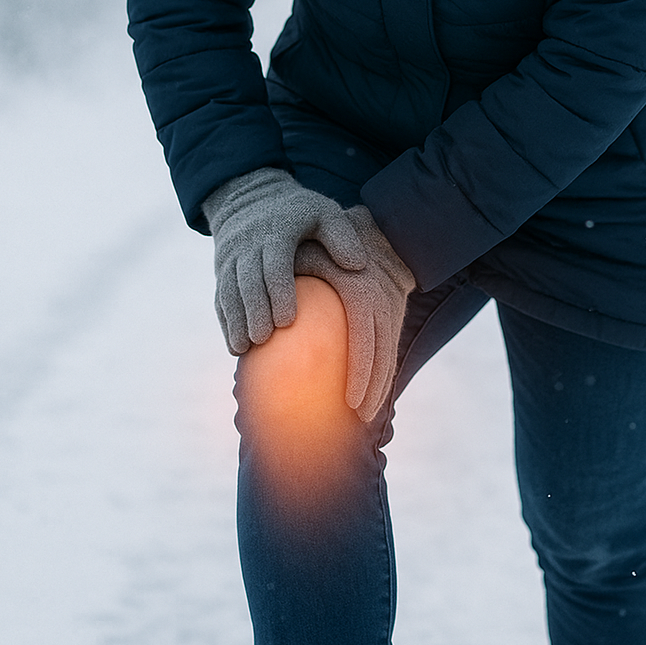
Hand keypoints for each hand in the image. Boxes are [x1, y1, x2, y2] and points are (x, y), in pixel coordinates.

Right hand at [201, 168, 365, 353]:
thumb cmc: (299, 213)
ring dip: (235, 321)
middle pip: (247, 282)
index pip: (274, 264)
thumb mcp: (323, 212)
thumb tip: (359, 266)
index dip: (278, 292)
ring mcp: (231, 258)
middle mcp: (248, 245)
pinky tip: (236, 348)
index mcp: (276, 232)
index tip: (288, 321)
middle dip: (253, 312)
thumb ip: (341, 236)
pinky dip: (226, 323)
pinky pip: (220, 298)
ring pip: (229, 292)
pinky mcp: (222, 270)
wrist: (250, 197)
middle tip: (264, 339)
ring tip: (244, 349)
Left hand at [294, 205, 415, 421]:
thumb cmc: (318, 241)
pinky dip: (383, 370)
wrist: (370, 226)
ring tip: (366, 416)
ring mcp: (391, 305)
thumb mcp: (304, 254)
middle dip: (374, 388)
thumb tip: (252, 333)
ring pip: (391, 351)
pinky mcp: (393, 310)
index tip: (350, 402)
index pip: (364, 339)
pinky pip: (390, 344)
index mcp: (359, 290)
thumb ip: (284, 288)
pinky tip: (370, 393)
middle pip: (383, 352)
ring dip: (381, 385)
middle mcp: (380, 299)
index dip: (361, 373)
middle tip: (359, 418)